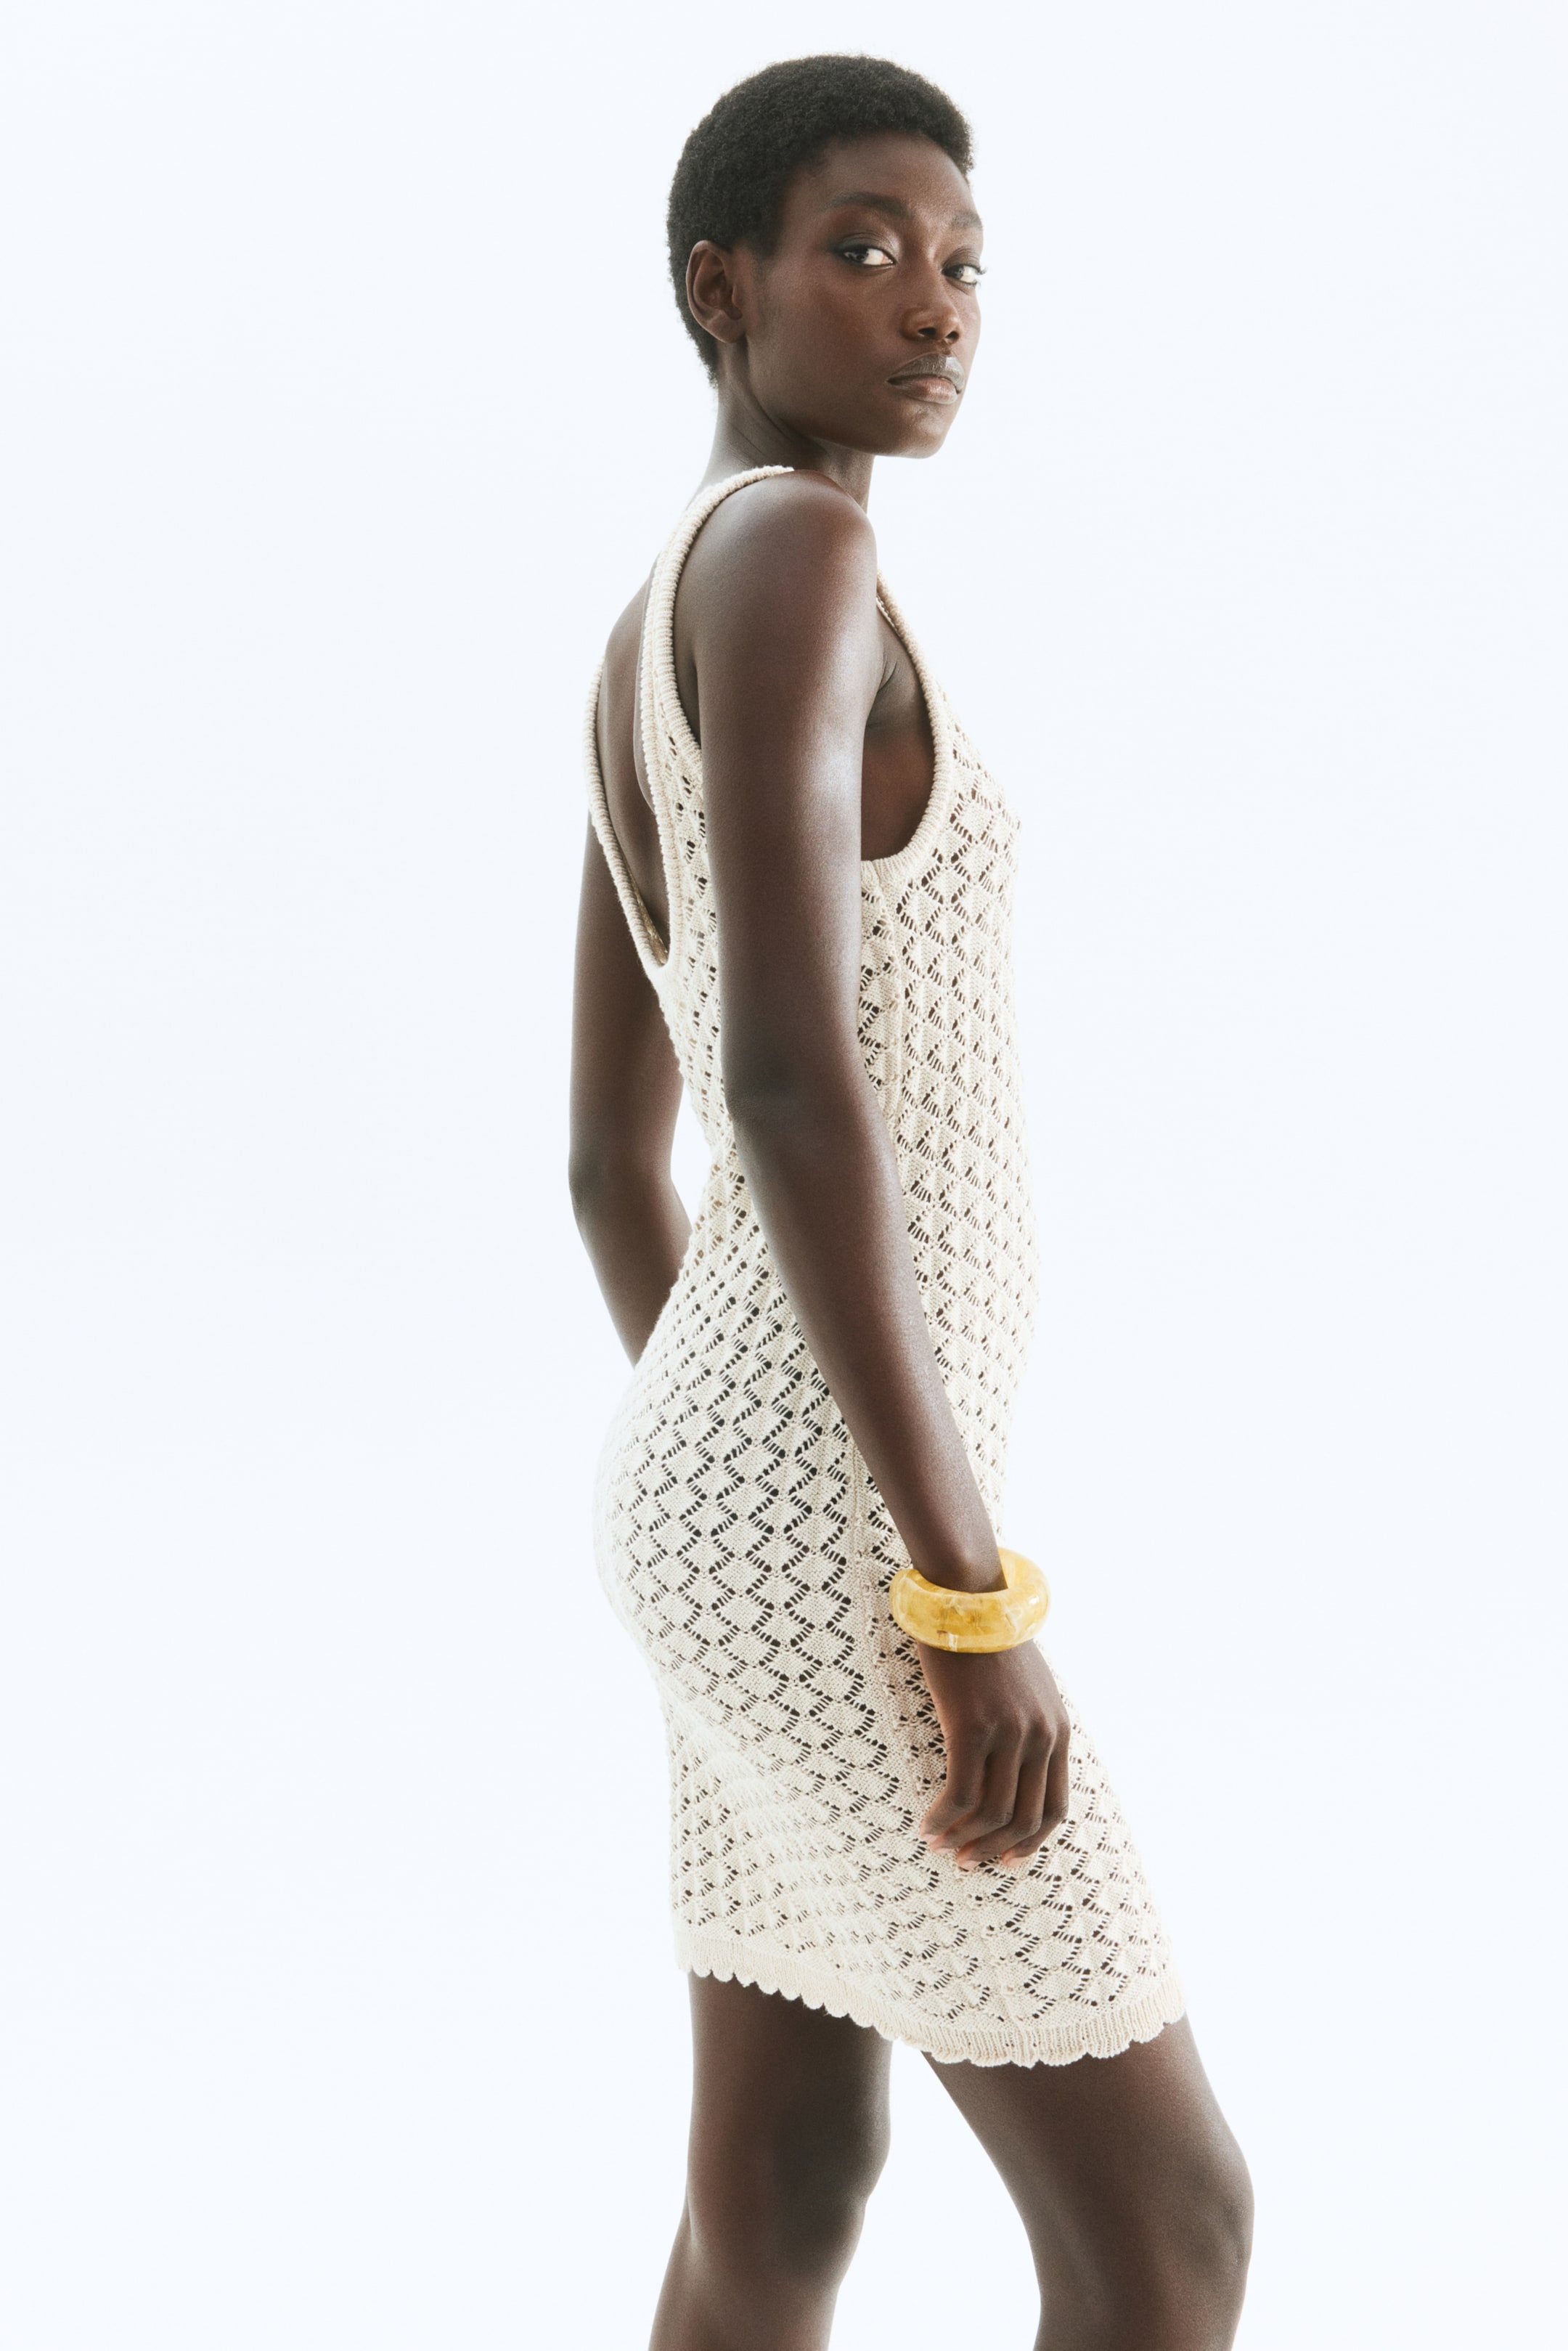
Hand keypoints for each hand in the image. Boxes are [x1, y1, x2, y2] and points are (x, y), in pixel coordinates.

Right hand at [917, 1641, 1070, 1872]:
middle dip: (994, 1849)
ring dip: (962, 1837)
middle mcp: (1041, 1737)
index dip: (1031, 1843)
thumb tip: (1011, 1770)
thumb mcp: (1027, 1687)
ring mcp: (1009, 1734)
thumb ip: (1030, 1726)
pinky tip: (926, 1825)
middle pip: (1024, 1819)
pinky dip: (943, 1818)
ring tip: (938, 1845)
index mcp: (1058, 1730)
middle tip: (965, 1862)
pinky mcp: (972, 1728)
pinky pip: (960, 1794)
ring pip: (990, 1813)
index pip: (1055, 1808)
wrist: (968, 1598)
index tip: (1005, 1860)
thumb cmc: (988, 1641)